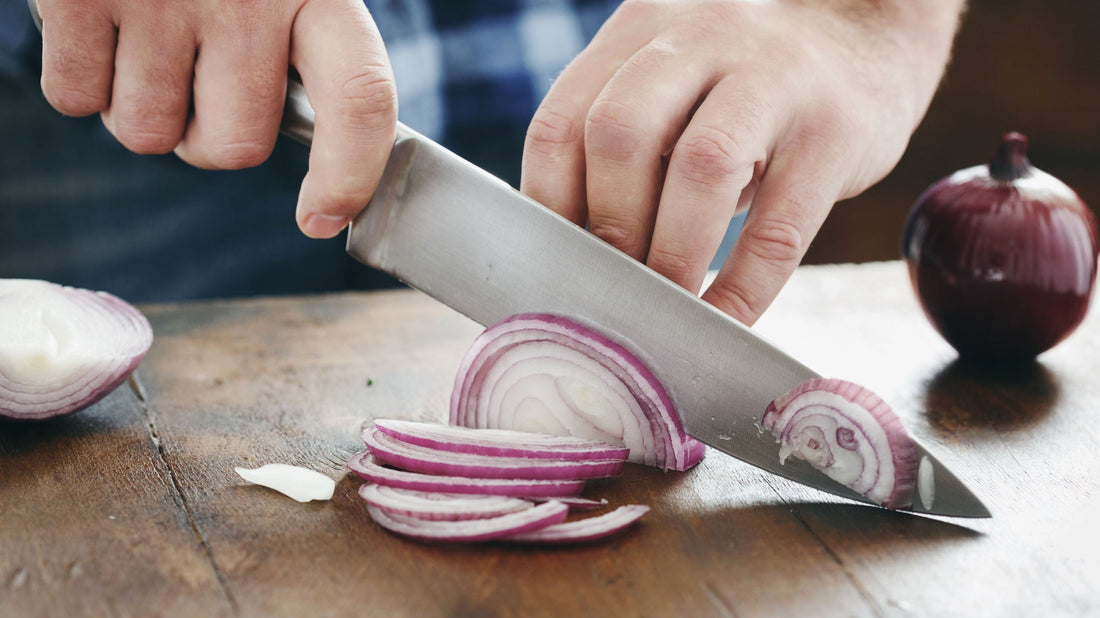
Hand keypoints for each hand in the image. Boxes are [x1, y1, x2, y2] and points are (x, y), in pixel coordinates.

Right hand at [36, 0, 396, 238]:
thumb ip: (309, 59)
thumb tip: (330, 184)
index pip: (360, 98)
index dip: (348, 173)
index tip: (321, 219)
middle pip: (236, 146)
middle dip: (208, 136)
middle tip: (193, 80)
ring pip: (149, 136)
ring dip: (140, 111)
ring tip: (144, 40)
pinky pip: (77, 99)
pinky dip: (80, 82)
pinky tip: (98, 27)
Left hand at [521, 0, 963, 324]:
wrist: (867, 38)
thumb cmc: (744, 91)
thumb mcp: (673, 89)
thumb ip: (625, 147)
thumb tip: (574, 257)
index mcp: (639, 32)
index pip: (562, 122)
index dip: (550, 208)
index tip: (558, 266)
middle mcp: (699, 39)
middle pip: (621, 134)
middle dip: (609, 229)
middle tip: (615, 289)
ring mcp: (773, 78)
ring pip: (701, 167)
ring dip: (672, 258)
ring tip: (667, 308)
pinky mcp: (833, 131)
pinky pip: (780, 225)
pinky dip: (744, 287)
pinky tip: (725, 321)